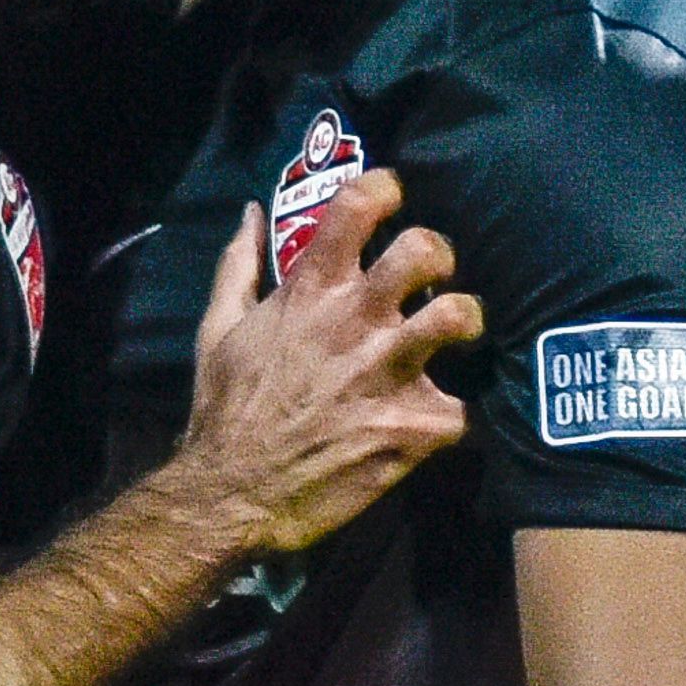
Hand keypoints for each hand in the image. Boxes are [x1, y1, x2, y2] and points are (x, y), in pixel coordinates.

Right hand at [176, 171, 485, 555]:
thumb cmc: (224, 409)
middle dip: (440, 252)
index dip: (384, 189)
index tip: (394, 198)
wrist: (231, 496)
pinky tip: (444, 417)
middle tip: (437, 274)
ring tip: (463, 332)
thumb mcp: (217, 329)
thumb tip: (251, 214)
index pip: (354, 205)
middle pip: (423, 251)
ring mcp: (388, 373)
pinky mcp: (414, 428)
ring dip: (468, 319)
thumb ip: (239, 267)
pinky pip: (466, 409)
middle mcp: (354, 322)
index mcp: (310, 293)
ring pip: (458, 317)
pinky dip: (458, 413)